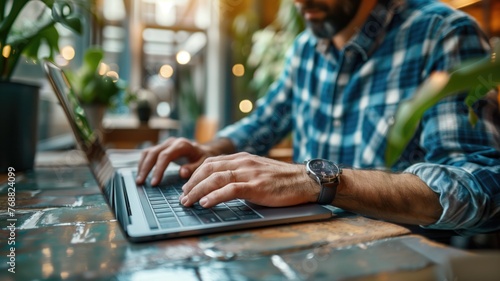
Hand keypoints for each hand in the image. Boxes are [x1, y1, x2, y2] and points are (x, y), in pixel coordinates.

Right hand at [136, 137, 213, 185]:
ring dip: (142, 166)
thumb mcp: (203, 163)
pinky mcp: (161, 147)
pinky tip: (141, 173)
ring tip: (139, 180)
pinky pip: (148, 153)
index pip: (165, 156)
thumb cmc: (202, 158)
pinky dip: (143, 163)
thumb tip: (182, 172)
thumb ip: (193, 168)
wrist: (203, 150)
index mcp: (182, 145)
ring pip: (148, 152)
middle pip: (154, 153)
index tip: (154, 183)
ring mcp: (165, 144)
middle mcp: (172, 142)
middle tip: (141, 183)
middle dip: (146, 169)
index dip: (158, 169)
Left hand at [180, 152, 318, 207]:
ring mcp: (249, 173)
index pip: (211, 162)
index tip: (186, 185)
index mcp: (242, 158)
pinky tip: (205, 203)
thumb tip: (222, 186)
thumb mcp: (257, 171)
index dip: (195, 174)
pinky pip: (230, 189)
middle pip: (208, 169)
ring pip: (215, 178)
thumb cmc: (282, 179)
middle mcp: (243, 162)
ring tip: (187, 202)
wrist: (304, 180)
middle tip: (182, 196)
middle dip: (191, 183)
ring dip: (197, 191)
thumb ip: (241, 174)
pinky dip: (214, 196)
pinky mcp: (256, 186)